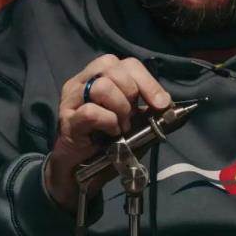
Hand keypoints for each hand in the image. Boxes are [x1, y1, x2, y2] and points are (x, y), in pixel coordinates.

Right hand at [44, 55, 171, 211]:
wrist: (79, 172)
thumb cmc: (107, 143)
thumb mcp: (133, 124)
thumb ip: (147, 110)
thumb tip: (168, 103)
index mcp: (100, 77)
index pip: (127, 63)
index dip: (147, 81)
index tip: (161, 103)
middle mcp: (82, 81)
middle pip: (112, 66)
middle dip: (132, 92)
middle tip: (132, 116)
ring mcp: (71, 99)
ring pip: (102, 87)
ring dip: (120, 109)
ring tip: (121, 127)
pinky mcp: (67, 119)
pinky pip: (91, 112)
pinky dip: (108, 123)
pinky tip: (110, 134)